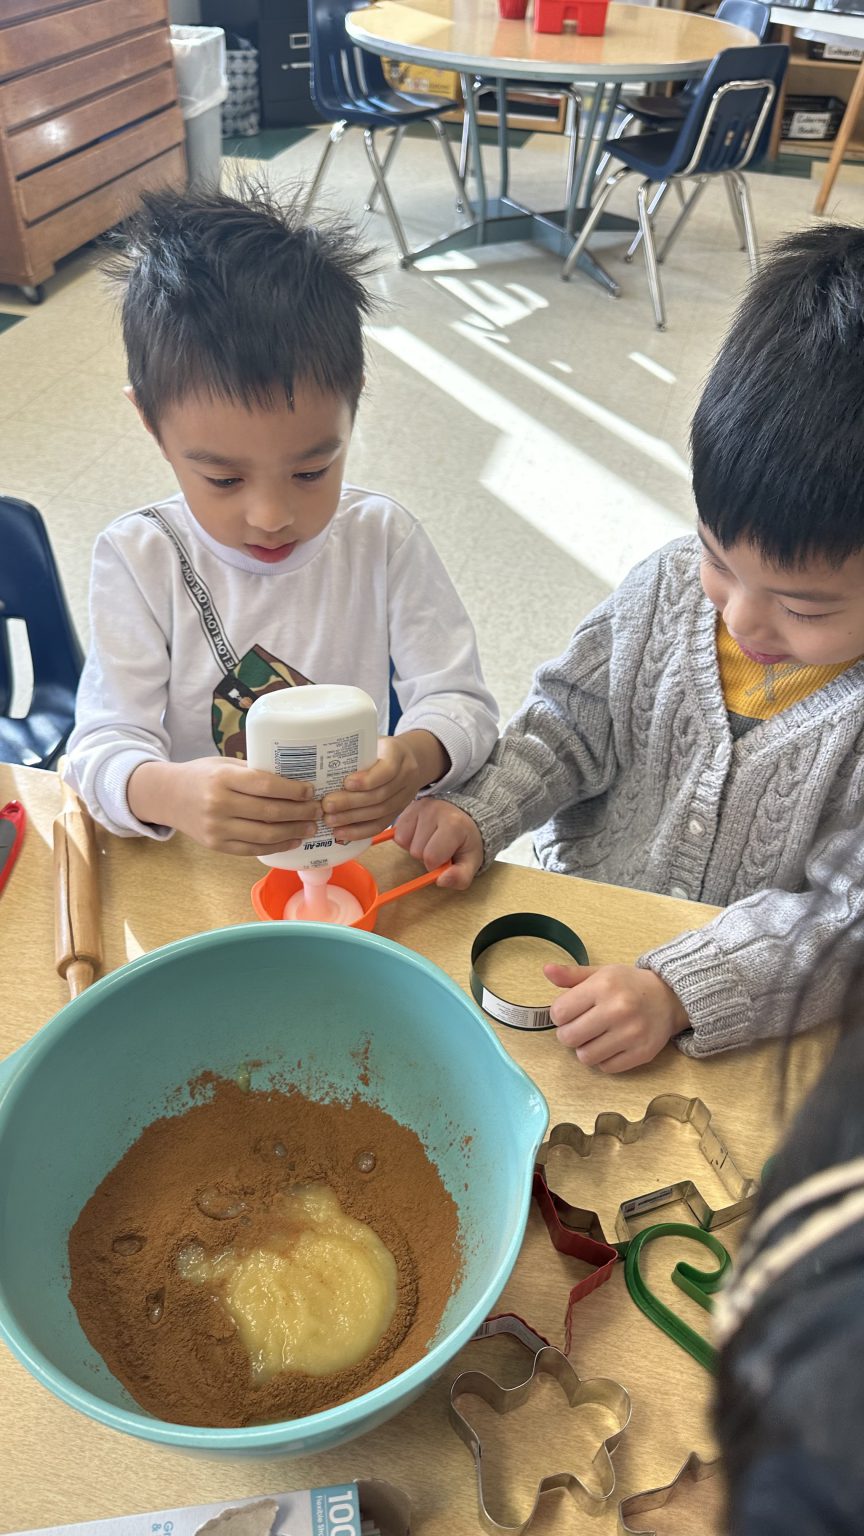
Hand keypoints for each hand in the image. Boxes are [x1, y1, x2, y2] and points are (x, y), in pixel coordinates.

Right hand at [127, 758, 320, 855]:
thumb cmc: (201, 775)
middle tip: (317, 810)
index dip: (293, 790)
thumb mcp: (224, 764)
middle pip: (270, 813)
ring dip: (293, 832)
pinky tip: (292, 840)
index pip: (266, 786)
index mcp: (223, 779)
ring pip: (265, 834)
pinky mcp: (217, 846)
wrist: (167, 796)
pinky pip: (253, 849)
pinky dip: (276, 846)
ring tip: (310, 827)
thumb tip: (294, 778)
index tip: (310, 791)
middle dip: (300, 813)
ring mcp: (217, 829)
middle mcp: (219, 805)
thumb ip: (254, 772)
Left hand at [321, 730, 448, 841]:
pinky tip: (340, 833)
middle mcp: (405, 777)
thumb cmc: (381, 749)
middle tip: (327, 805)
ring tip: (329, 820)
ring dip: (351, 819)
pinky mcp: (397, 812)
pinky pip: (379, 826)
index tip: (346, 783)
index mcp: (398, 754)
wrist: (409, 758)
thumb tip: (320, 766)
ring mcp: (404, 797)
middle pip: (380, 795)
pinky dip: (358, 832)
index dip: (367, 780)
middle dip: (351, 802)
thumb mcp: (372, 742)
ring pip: (379, 813)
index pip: (387, 770)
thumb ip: (354, 752)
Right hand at [394, 797, 483, 888]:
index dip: (435, 865)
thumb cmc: (465, 842)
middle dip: (425, 856)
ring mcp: (420, 807)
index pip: (431, 857)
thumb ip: (460, 877)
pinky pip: (397, 833)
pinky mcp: (409, 807)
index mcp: (454, 824)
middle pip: (416, 850)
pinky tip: (420, 835)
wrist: (465, 817)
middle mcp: (435, 811)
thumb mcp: (471, 863)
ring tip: (430, 841)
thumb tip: (441, 881)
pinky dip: (407, 839)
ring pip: (404, 841)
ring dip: (415, 847)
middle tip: (439, 848)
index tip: (445, 859)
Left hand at [545, 963, 688, 1072]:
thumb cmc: (629, 985)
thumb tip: (547, 970)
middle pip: (569, 1037)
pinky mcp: (642, 1053)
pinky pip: (606, 1068)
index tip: (569, 1013)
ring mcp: (632, 1033)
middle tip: (581, 1027)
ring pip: (585, 1057)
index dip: (559, 1015)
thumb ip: (572, 975)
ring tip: (596, 1036)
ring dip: (586, 1049)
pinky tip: (611, 1045)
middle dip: (569, 1034)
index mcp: (604, 985)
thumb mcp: (601, 973)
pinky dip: (604, 1059)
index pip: (559, 1012)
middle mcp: (618, 1009)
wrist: (669, 998)